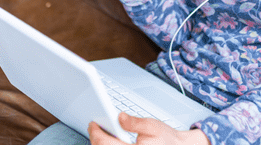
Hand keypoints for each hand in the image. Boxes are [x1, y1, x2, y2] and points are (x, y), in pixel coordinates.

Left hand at [88, 113, 210, 144]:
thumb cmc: (167, 139)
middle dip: (96, 139)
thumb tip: (119, 117)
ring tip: (101, 134)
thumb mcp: (152, 126)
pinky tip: (110, 142)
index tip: (93, 124)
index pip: (104, 143)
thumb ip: (134, 122)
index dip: (95, 133)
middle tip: (94, 128)